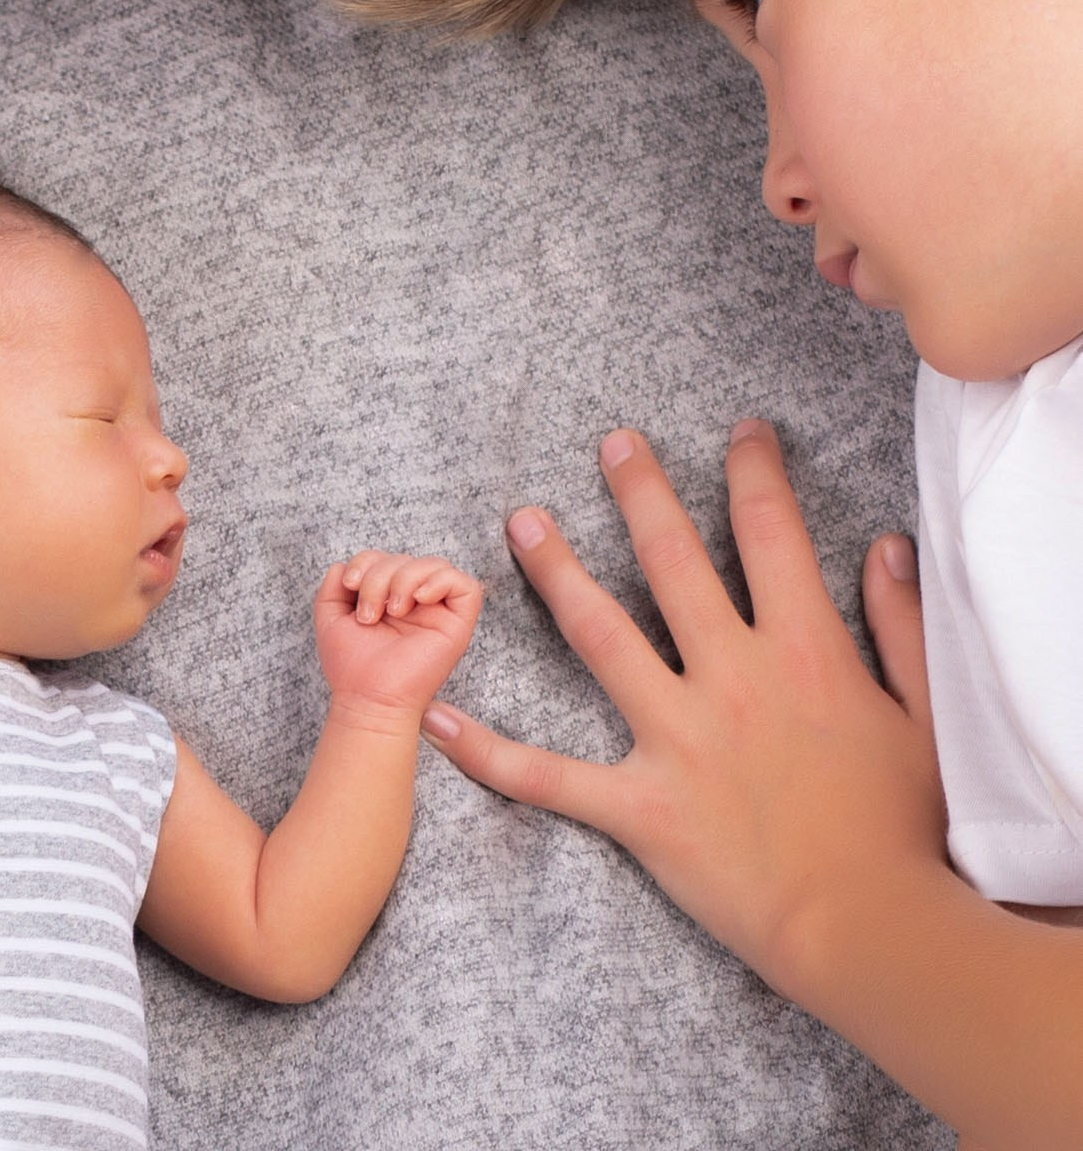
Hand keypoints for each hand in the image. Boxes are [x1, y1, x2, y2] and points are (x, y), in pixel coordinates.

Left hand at [314, 552, 480, 723]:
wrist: (367, 700)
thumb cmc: (351, 667)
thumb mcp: (331, 617)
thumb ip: (332, 585)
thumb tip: (341, 564)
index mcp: (389, 598)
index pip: (385, 557)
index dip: (366, 560)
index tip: (350, 585)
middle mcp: (415, 602)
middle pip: (407, 558)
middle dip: (380, 576)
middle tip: (369, 613)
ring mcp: (438, 613)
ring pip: (436, 564)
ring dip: (404, 579)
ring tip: (392, 610)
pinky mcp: (457, 625)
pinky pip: (465, 586)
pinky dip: (440, 582)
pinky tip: (418, 600)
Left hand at [421, 422, 945, 994]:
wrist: (870, 926)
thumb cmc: (903, 827)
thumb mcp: (924, 717)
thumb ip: (902, 625)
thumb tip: (882, 547)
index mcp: (804, 651)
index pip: (772, 535)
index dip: (754, 474)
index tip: (741, 433)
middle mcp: (730, 678)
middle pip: (671, 561)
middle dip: (640, 492)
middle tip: (611, 443)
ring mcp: (676, 739)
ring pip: (597, 635)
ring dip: (554, 573)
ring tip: (521, 523)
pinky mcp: (638, 805)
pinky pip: (546, 776)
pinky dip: (486, 750)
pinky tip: (436, 717)